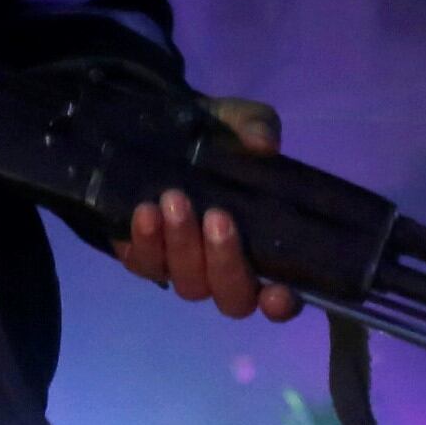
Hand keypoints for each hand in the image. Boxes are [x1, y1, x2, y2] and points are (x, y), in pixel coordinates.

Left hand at [109, 97, 301, 321]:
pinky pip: (144, 265)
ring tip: (174, 201)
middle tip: (217, 216)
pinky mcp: (144, 258)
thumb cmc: (216, 136)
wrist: (159, 130)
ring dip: (183, 246)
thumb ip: (256, 126)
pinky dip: (146, 242)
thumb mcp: (237, 120)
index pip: (280, 298)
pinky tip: (144, 212)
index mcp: (264, 249)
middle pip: (232, 298)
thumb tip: (263, 142)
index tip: (277, 293)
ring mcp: (183, 268)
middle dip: (225, 262)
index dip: (281, 304)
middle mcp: (226, 270)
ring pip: (188, 284)